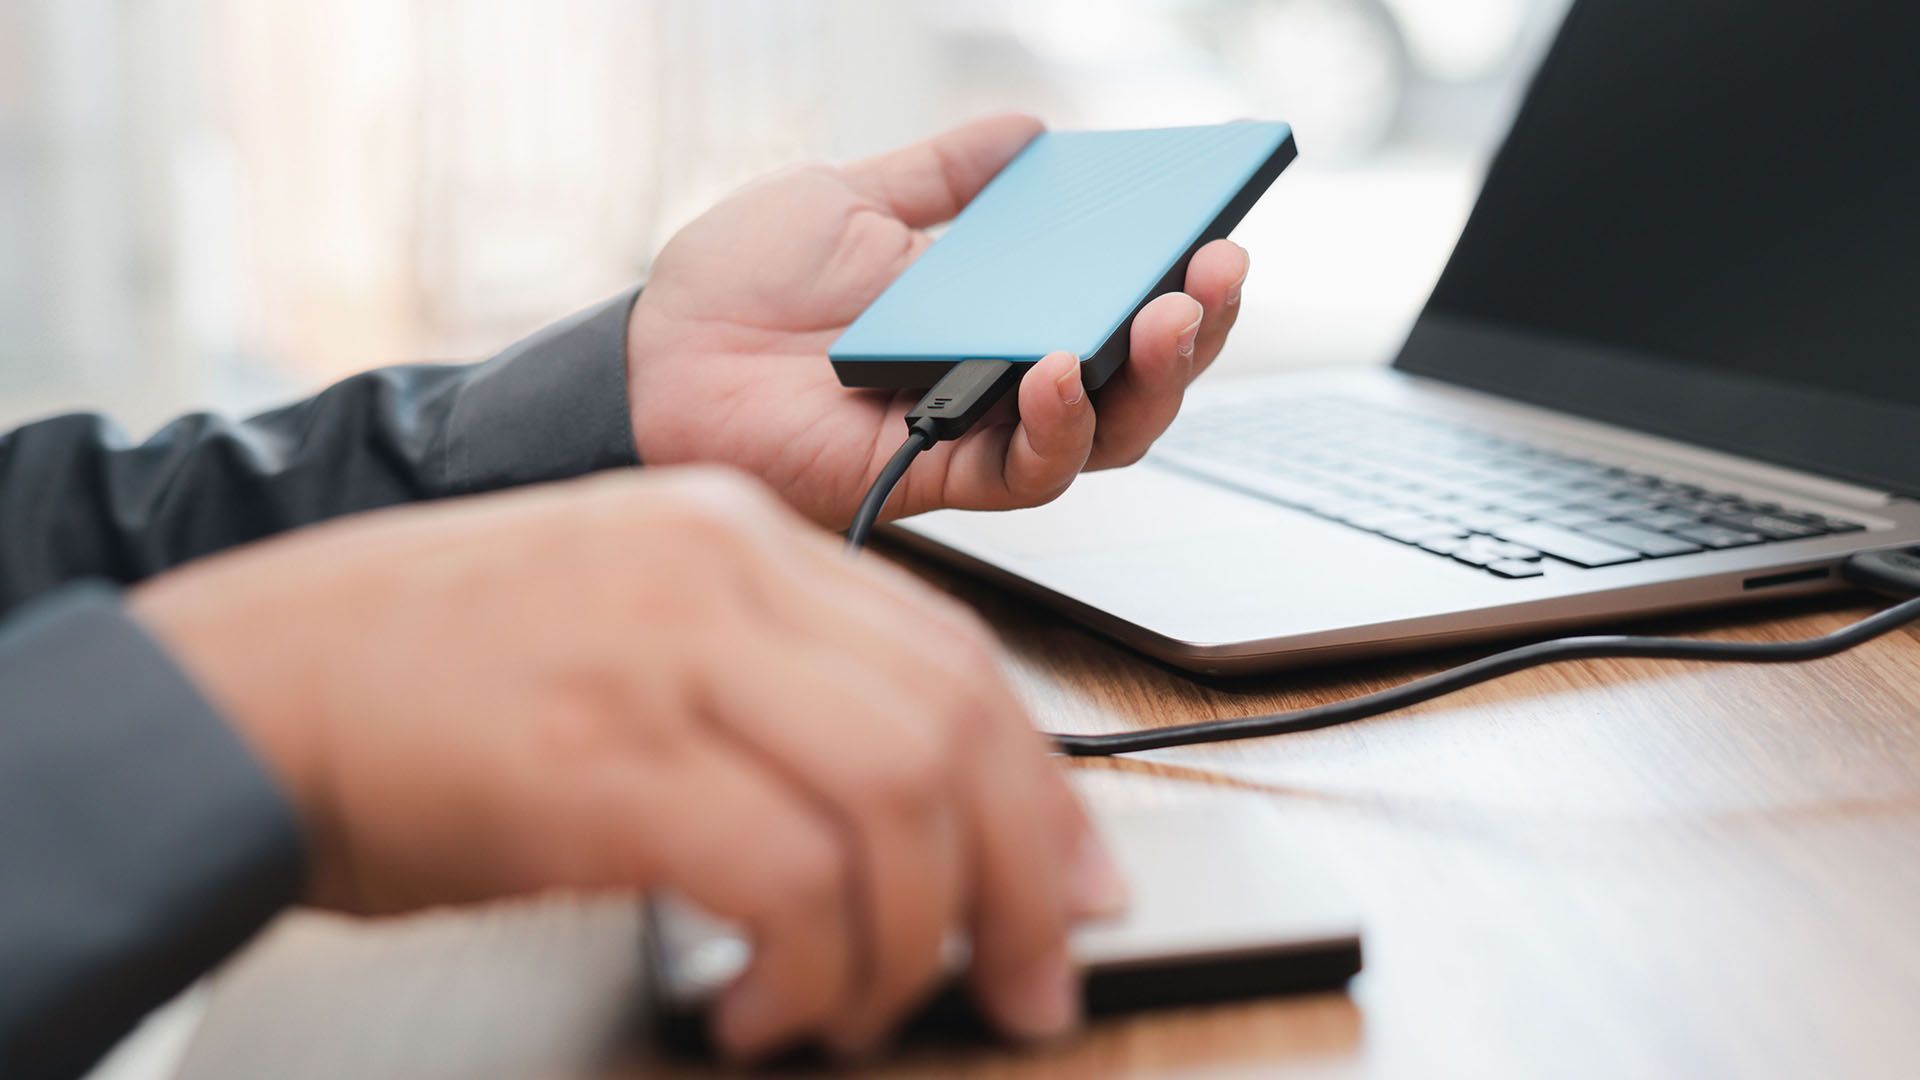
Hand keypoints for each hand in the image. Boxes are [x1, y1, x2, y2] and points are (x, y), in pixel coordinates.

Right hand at [129, 469, 1124, 1058]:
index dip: (1045, 787)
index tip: (1077, 880)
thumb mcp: (621, 628)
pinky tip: (770, 1009)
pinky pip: (788, 878)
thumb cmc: (426, 679)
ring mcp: (660, 658)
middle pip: (959, 725)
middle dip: (1026, 877)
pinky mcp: (599, 764)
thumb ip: (761, 681)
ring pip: (898, 802)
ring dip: (916, 942)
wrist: (239, 688)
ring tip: (867, 1011)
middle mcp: (716, 574)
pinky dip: (812, 970)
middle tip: (1030, 980)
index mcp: (730, 535)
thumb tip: (899, 806)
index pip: (957, 654)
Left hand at [626, 113, 1251, 528]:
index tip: (1219, 219)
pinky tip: (1061, 365)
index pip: (1118, 299)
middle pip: (1137, 376)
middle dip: (1196, 328)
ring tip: (1171, 315)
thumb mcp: (849, 198)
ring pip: (1102, 434)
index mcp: (998, 307)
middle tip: (1218, 270)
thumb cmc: (739, 280)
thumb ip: (942, 176)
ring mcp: (972, 430)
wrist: (653, 351)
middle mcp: (1002, 376)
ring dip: (1152, 380)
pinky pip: (1019, 470)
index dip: (1181, 270)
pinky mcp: (931, 477)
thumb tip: (1027, 129)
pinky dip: (1055, 425)